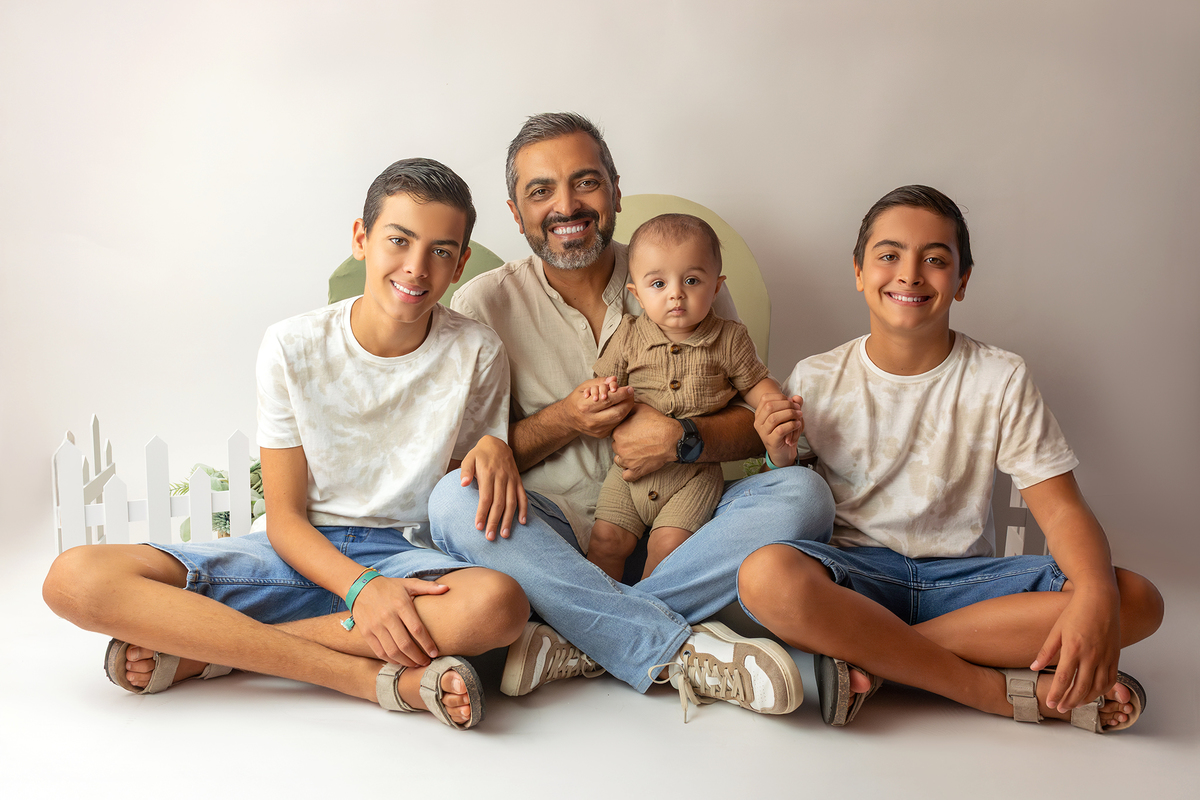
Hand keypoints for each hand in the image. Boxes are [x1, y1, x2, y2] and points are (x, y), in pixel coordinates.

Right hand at [351, 576, 449, 666]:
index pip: (417, 629)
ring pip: (392, 651)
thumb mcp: (408, 584)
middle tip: (426, 662)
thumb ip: (428, 587)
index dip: (427, 644)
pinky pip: (380, 652)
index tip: (435, 653)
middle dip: (418, 657)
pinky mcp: (366, 633)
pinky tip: (400, 661)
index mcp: (400, 604)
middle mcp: (387, 616)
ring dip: (406, 662)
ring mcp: (375, 626)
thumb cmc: (389, 587)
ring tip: (416, 664)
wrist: (360, 587)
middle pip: (405, 644)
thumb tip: (447, 588)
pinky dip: (391, 660)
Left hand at [460, 435, 527, 540]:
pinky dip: (523, 509)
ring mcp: (512, 480)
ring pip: (512, 503)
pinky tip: (522, 522)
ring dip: (508, 520)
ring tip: (505, 534)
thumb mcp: (469, 458)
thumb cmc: (480, 454)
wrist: (497, 444)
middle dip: (494, 521)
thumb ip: (465, 471)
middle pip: (499, 503)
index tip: (478, 527)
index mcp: (488, 474)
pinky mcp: (518, 481)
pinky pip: (523, 496)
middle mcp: (502, 478)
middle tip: (490, 537)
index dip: (482, 513)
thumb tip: (463, 484)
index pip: (486, 497)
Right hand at [562, 379, 634, 438]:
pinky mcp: (602, 434)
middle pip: (617, 412)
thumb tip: (614, 379)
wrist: (568, 419)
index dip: (622, 394)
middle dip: (628, 401)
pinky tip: (620, 407)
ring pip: (619, 419)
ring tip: (627, 399)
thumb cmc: (577, 400)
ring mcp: (597, 430)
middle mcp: (591, 420)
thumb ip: (599, 382)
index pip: (608, 400)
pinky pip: (616, 424)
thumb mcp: (584, 386)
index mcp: (585, 407)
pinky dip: (621, 414)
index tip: (629, 388)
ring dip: (626, 408)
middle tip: (631, 393)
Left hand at [611, 402, 675, 480]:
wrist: (671, 438)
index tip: (631, 432)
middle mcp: (619, 447)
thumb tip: (622, 407)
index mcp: (618, 432)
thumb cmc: (657, 422)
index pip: (614, 433)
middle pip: (616, 447)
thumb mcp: (640, 408)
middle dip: (623, 444)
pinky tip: (633, 467)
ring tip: (635, 453)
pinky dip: (628, 472)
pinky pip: (626, 476)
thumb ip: (627, 409)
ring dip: (624, 458)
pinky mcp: (636, 471)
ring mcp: (627, 461)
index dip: (622, 432)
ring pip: (619, 461)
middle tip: (636, 441)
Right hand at [754, 393, 803, 467]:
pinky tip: (798, 424)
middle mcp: (758, 422)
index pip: (765, 398)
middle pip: (769, 406)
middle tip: (798, 408)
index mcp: (759, 414)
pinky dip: (791, 425)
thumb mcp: (790, 416)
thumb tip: (797, 398)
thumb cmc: (786, 432)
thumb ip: (794, 405)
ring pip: (774, 418)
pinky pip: (780, 430)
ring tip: (799, 415)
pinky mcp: (770, 441)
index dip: (780, 397)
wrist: (783, 453)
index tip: (791, 401)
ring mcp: (763, 433)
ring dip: (790, 414)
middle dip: (786, 404)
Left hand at [1030, 584, 1121, 711]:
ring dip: (1086, 699)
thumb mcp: (1056, 630)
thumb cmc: (1076, 611)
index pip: (1063, 678)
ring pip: (1097, 687)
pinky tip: (1093, 694)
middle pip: (1081, 687)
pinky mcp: (1115, 655)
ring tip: (1074, 704)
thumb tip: (1034, 667)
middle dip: (1070, 701)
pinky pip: (1111, 679)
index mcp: (1074, 648)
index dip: (1057, 693)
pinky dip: (1103, 690)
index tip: (1050, 703)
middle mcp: (1091, 655)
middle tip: (1061, 708)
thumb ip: (1046, 651)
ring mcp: (1105, 656)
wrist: (1100, 598)